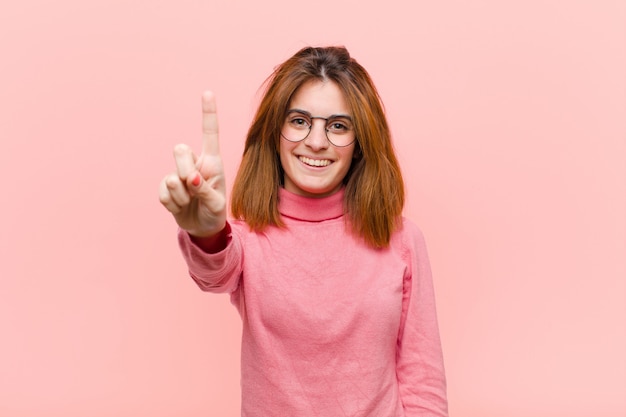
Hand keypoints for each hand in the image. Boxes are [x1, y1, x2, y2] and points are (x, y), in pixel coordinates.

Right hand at [159, 91, 225, 236]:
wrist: (202, 228)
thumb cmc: (215, 211)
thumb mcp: (218, 204)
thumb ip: (206, 191)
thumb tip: (191, 179)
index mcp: (212, 162)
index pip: (209, 134)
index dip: (208, 113)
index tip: (207, 92)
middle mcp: (194, 164)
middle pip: (180, 150)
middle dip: (186, 170)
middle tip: (195, 187)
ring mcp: (178, 175)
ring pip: (172, 177)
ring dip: (182, 196)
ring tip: (192, 203)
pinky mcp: (166, 188)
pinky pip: (163, 192)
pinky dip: (173, 204)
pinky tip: (181, 207)